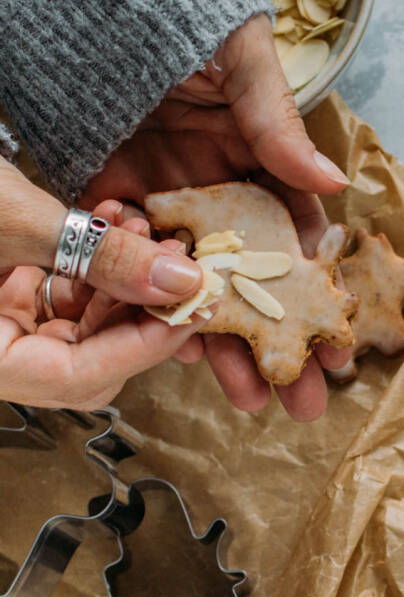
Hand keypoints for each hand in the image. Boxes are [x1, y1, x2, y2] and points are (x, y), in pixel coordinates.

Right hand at [0, 165, 207, 409]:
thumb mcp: (12, 218)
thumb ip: (101, 256)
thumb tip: (180, 283)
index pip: (76, 378)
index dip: (144, 345)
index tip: (193, 308)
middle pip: (85, 362)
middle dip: (138, 311)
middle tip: (179, 268)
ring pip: (78, 329)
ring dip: (121, 282)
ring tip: (143, 231)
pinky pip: (57, 299)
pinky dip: (92, 268)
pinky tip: (113, 225)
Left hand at [81, 14, 352, 421]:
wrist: (90, 9)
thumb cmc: (182, 24)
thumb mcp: (241, 64)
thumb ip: (278, 124)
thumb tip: (332, 178)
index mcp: (261, 167)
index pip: (299, 243)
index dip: (320, 296)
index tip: (338, 343)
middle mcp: (220, 200)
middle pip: (257, 285)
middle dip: (282, 343)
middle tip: (307, 400)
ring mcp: (168, 212)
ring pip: (201, 294)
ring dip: (226, 348)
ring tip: (249, 399)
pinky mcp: (114, 214)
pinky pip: (136, 275)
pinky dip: (156, 314)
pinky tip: (180, 356)